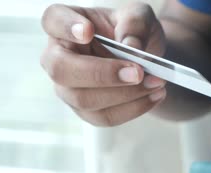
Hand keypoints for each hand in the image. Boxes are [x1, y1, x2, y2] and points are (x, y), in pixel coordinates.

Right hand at [40, 2, 166, 125]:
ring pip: (85, 100)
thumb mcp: (139, 17)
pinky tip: (155, 95)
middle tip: (138, 72)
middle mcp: (58, 57)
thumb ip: (135, 25)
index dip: (66, 27)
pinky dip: (133, 108)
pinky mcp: (86, 111)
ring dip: (125, 94)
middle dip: (102, 74)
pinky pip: (104, 117)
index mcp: (64, 24)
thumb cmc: (132, 32)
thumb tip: (131, 48)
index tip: (88, 31)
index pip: (53, 20)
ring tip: (156, 83)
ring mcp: (68, 88)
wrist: (143, 59)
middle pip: (62, 70)